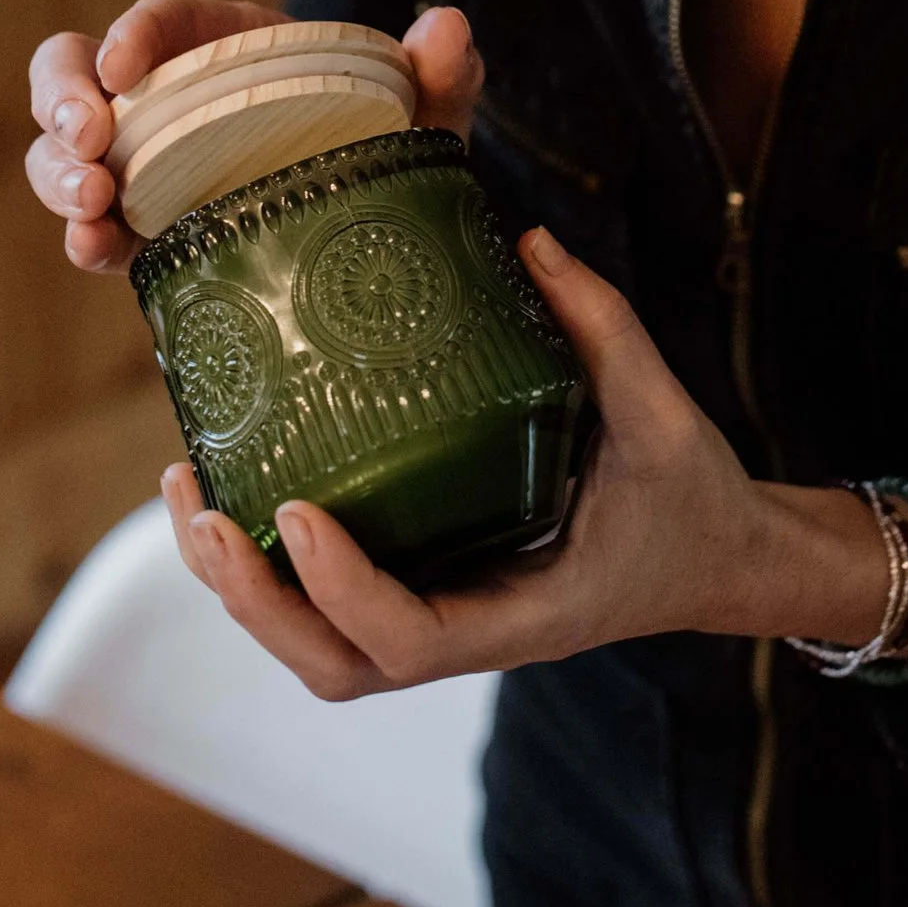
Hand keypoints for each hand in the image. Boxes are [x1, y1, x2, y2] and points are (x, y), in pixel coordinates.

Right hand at [24, 0, 487, 272]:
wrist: (385, 224)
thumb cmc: (392, 142)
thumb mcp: (422, 111)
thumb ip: (442, 72)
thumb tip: (449, 27)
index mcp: (223, 45)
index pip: (160, 23)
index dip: (128, 35)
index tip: (122, 68)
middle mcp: (169, 98)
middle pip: (73, 73)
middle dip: (60, 99)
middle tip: (89, 139)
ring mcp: (147, 165)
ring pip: (61, 151)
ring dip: (56, 174)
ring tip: (91, 206)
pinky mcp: (147, 231)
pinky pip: (93, 227)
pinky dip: (81, 236)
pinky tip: (91, 246)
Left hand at [163, 228, 907, 693]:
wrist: (718, 556)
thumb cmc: (692, 499)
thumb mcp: (667, 415)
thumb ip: (604, 330)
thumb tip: (529, 240)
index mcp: (528, 614)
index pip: (411, 644)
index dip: (343, 591)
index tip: (298, 512)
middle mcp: (471, 630)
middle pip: (334, 666)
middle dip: (255, 601)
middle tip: (205, 511)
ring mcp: (442, 618)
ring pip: (317, 647)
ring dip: (241, 589)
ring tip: (189, 495)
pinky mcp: (427, 586)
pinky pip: (328, 606)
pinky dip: (269, 567)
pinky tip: (227, 489)